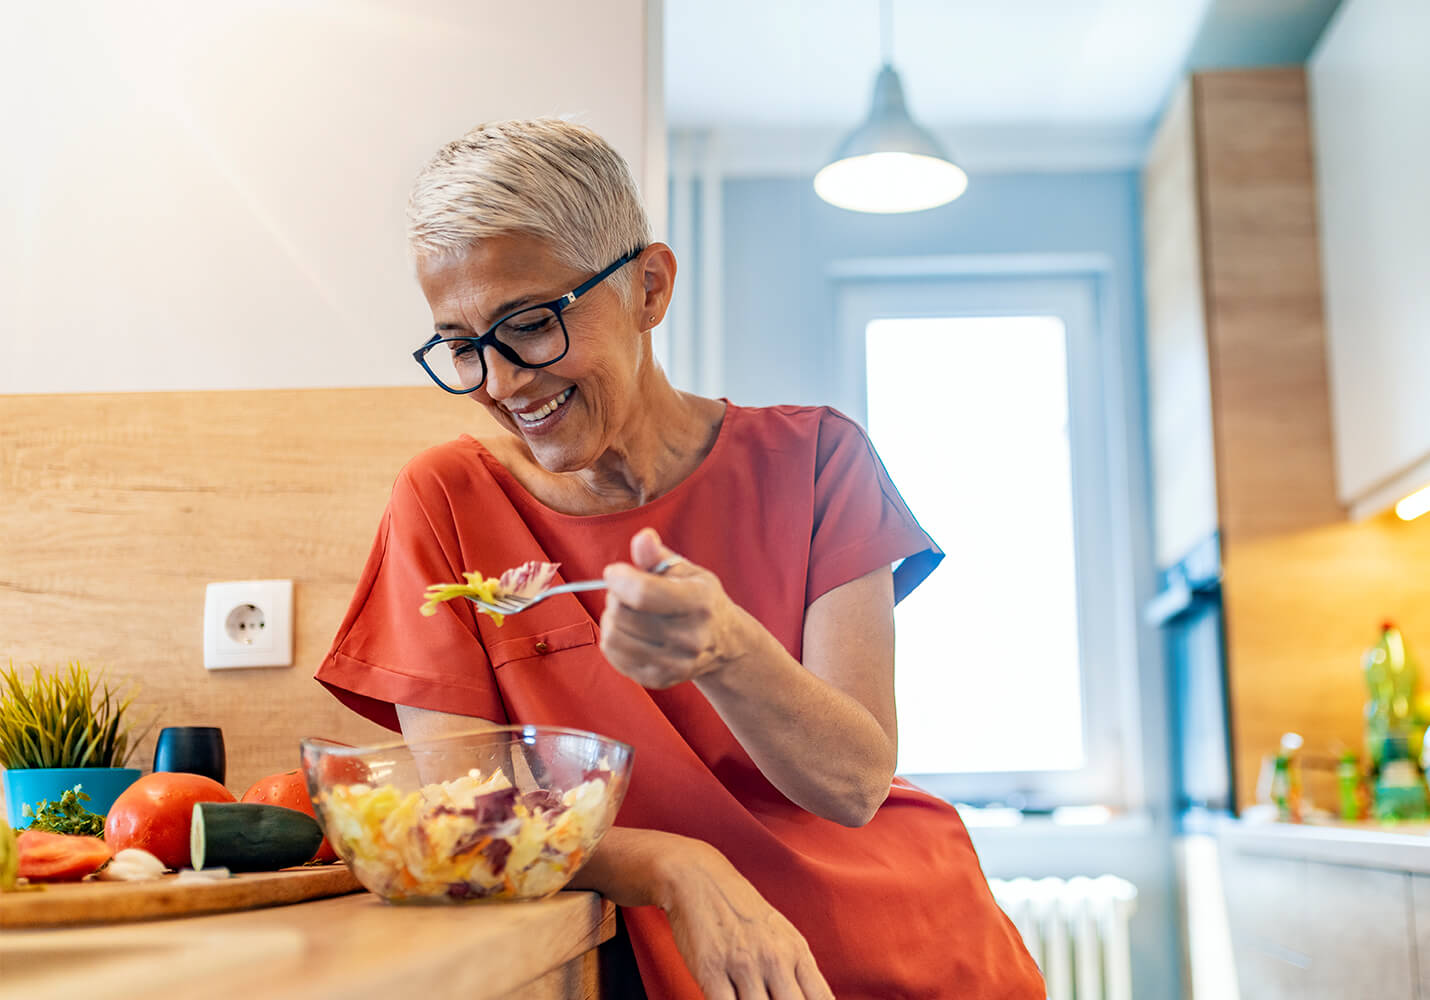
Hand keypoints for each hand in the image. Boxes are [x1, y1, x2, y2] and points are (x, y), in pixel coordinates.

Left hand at [599, 527, 750, 688]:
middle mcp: (690, 638)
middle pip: (622, 614)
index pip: (642, 593)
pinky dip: (612, 639)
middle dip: (615, 596)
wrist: (724, 644)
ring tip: (627, 611)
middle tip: (625, 592)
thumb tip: (643, 538)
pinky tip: (628, 631)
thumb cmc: (700, 600)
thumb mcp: (687, 571)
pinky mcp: (658, 679)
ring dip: (611, 618)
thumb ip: (658, 556)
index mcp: (699, 603)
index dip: (618, 578)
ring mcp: (675, 664)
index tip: (615, 572)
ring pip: (613, 637)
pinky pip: (613, 656)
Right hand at [660, 840, 833, 999]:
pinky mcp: (711, 971)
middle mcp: (774, 958)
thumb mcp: (781, 934)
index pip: (821, 999)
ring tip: (748, 998)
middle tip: (770, 999)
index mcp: (796, 950)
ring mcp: (743, 965)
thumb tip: (810, 999)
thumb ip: (798, 970)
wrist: (699, 878)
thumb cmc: (741, 909)